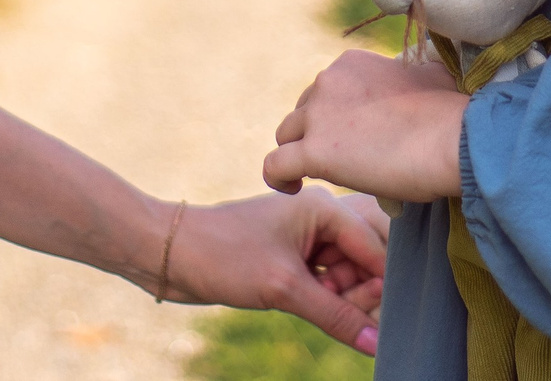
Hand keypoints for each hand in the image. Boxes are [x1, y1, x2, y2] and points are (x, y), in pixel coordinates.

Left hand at [163, 189, 392, 354]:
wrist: (170, 254)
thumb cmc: (224, 256)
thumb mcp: (284, 288)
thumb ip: (336, 316)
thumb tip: (375, 344)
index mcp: (324, 207)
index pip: (376, 249)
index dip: (380, 287)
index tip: (377, 320)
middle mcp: (320, 218)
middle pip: (365, 262)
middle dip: (359, 293)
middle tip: (339, 315)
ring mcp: (305, 238)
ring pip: (346, 274)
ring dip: (340, 299)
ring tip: (318, 310)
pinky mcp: (291, 258)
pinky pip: (325, 281)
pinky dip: (324, 299)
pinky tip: (311, 310)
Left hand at [264, 50, 466, 204]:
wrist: (455, 138)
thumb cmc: (451, 113)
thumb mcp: (427, 76)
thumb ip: (408, 78)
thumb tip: (419, 80)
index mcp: (350, 64)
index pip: (326, 91)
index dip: (335, 116)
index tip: (354, 138)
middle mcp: (328, 81)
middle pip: (303, 112)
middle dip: (316, 133)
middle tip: (341, 160)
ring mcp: (319, 116)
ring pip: (287, 136)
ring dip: (299, 154)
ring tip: (310, 177)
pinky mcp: (315, 151)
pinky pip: (275, 166)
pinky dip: (279, 179)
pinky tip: (293, 189)